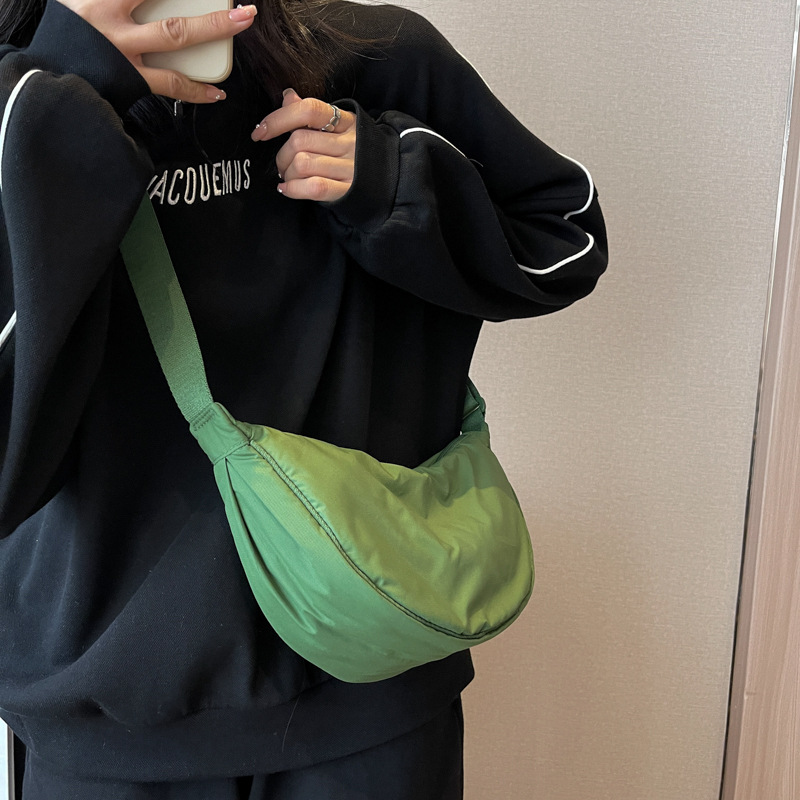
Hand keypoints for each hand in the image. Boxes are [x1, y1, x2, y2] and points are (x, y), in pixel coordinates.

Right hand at [55, 0, 256, 102]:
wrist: (46, 79)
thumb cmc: (65, 37)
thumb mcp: (76, 3)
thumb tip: (136, 3)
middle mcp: (113, 20)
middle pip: (166, 2)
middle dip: (204, 5)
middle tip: (237, 0)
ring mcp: (125, 51)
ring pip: (174, 37)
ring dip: (211, 29)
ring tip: (240, 22)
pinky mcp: (132, 80)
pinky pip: (171, 86)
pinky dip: (196, 90)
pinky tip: (216, 92)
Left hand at [251, 88, 355, 202]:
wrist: (390, 181)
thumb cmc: (355, 154)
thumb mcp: (340, 128)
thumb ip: (312, 114)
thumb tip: (287, 96)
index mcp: (345, 122)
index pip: (308, 110)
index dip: (279, 119)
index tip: (260, 132)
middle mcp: (349, 143)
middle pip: (299, 141)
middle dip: (281, 155)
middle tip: (282, 164)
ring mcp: (350, 168)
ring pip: (303, 164)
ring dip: (287, 173)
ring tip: (288, 177)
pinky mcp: (348, 190)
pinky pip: (314, 187)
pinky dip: (293, 189)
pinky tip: (287, 188)